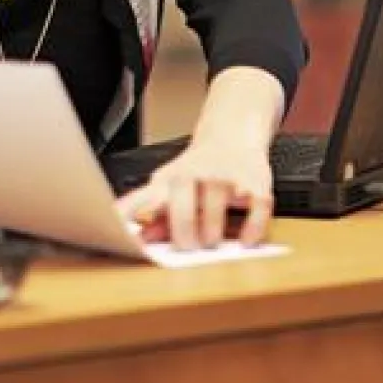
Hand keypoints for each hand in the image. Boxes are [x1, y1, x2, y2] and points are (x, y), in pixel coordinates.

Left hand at [115, 137, 273, 249]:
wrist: (232, 136)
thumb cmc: (198, 171)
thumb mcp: (169, 187)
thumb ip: (154, 214)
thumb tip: (141, 238)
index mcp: (168, 180)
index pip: (146, 202)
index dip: (134, 221)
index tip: (127, 240)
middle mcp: (196, 175)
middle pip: (183, 212)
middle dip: (184, 238)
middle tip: (188, 247)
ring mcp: (226, 178)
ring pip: (215, 216)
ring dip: (212, 237)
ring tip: (212, 239)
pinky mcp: (256, 184)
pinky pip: (256, 212)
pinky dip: (251, 232)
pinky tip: (245, 239)